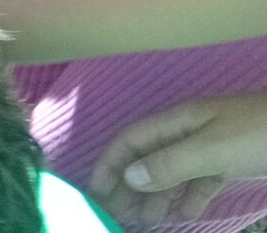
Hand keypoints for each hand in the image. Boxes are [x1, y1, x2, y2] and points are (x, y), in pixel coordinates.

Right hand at [91, 94, 266, 227]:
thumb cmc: (261, 134)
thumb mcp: (213, 149)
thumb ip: (171, 163)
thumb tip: (130, 177)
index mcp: (178, 121)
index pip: (131, 141)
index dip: (110, 164)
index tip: (94, 192)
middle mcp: (189, 133)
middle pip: (148, 158)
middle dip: (129, 186)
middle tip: (115, 216)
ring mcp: (211, 148)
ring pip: (172, 173)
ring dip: (156, 197)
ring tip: (144, 223)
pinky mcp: (231, 163)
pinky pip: (200, 182)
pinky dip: (189, 199)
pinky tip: (183, 216)